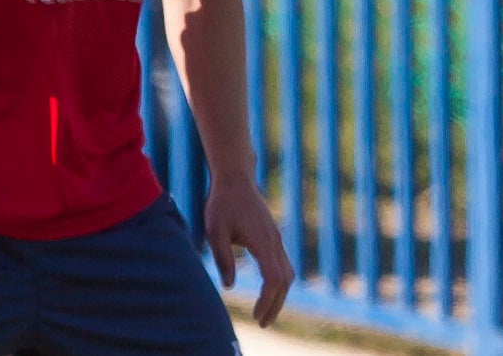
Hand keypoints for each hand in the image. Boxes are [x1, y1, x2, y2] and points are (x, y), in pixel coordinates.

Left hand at [202, 174, 295, 326]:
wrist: (236, 178)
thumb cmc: (222, 203)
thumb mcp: (215, 230)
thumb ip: (223, 257)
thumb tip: (229, 285)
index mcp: (263, 241)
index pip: (273, 278)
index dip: (267, 300)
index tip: (256, 316)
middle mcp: (274, 241)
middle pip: (285, 280)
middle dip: (276, 304)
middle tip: (262, 323)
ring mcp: (276, 239)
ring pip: (287, 273)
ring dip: (279, 295)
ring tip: (265, 313)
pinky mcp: (273, 237)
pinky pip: (282, 265)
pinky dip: (278, 283)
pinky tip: (267, 292)